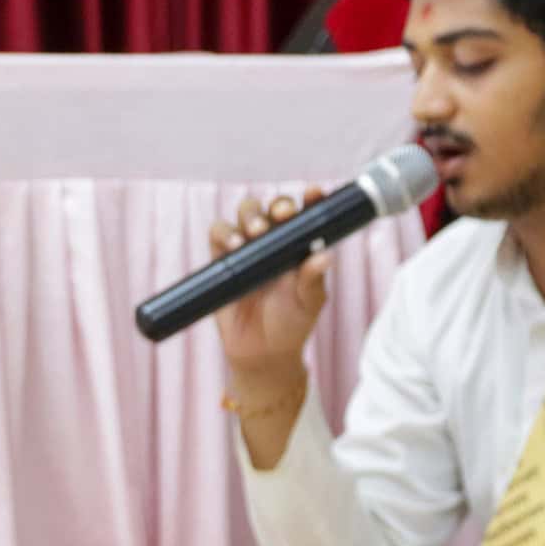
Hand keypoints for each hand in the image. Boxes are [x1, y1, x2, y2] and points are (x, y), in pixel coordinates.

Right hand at [209, 188, 330, 382]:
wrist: (261, 353)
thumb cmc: (292, 324)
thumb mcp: (309, 303)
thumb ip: (313, 279)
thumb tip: (326, 255)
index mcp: (300, 246)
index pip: (306, 216)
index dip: (311, 200)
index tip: (315, 192)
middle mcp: (274, 241)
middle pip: (273, 208)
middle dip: (278, 206)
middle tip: (282, 215)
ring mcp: (247, 248)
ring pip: (244, 214)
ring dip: (250, 216)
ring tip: (255, 232)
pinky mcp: (222, 259)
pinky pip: (218, 234)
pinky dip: (224, 233)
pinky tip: (234, 245)